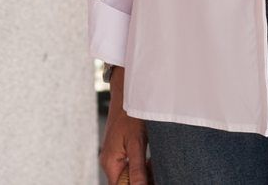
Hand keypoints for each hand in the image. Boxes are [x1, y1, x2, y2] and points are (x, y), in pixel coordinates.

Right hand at [100, 67, 154, 184]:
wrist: (126, 91)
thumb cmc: (129, 113)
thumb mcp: (136, 142)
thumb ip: (137, 168)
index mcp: (110, 162)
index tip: (153, 181)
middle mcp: (109, 161)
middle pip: (125, 181)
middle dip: (142, 179)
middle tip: (157, 172)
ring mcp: (114, 154)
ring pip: (129, 173)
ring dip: (142, 173)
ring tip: (154, 164)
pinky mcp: (120, 148)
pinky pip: (130, 163)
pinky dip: (141, 164)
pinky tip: (151, 159)